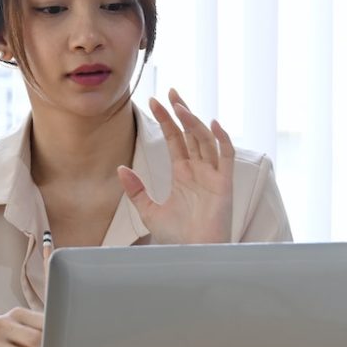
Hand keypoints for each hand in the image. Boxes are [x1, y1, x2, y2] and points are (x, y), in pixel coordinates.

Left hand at [117, 89, 233, 243]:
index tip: (153, 102)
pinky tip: (212, 123)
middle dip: (180, 112)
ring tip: (180, 105)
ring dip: (194, 121)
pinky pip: (225, 157)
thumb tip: (121, 168)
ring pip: (205, 140)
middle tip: (169, 92)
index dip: (165, 120)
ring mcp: (212, 175)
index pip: (174, 139)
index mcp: (183, 174)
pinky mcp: (224, 184)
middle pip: (190, 134)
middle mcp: (199, 170)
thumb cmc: (176, 237)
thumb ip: (136, 190)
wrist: (192, 255)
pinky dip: (221, 139)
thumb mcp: (149, 211)